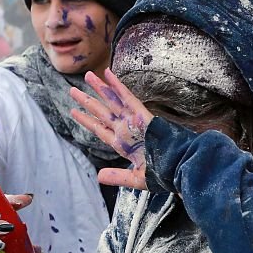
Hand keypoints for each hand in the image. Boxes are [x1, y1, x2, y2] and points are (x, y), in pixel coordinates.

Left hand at [70, 68, 153, 189]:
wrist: (179, 168)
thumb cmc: (163, 174)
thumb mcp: (136, 178)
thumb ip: (117, 176)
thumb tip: (99, 177)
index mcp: (123, 144)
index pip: (100, 130)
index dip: (87, 121)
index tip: (74, 112)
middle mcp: (125, 130)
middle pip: (102, 112)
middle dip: (87, 101)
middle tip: (72, 90)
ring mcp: (133, 122)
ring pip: (112, 102)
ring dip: (100, 89)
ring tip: (87, 76)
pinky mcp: (142, 116)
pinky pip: (127, 98)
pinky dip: (118, 86)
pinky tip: (108, 74)